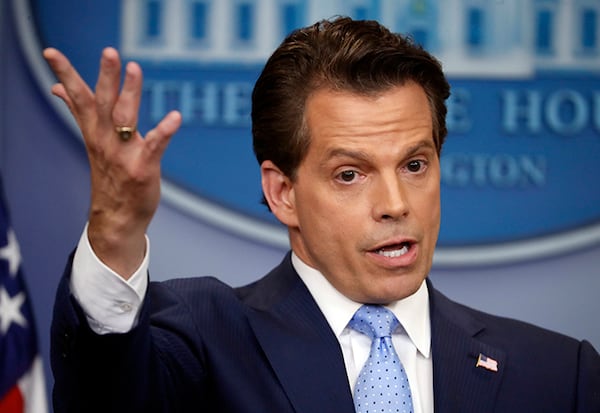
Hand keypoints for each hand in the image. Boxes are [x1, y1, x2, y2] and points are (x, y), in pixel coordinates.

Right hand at [43, 47, 181, 277]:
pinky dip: (164, 131)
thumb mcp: (93, 140)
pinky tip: (175, 117)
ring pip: (126, 118)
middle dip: (106, 76)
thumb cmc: (109, 175)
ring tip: (135, 68)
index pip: (78, 97)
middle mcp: (105, 140)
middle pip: (103, 102)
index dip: (65, 74)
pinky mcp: (143, 168)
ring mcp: (123, 154)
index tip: (51, 52)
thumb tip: (58, 89)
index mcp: (94, 131)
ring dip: (130, 93)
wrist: (116, 218)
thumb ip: (79, 112)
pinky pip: (154, 146)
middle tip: (110, 51)